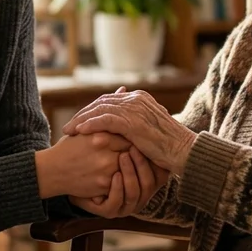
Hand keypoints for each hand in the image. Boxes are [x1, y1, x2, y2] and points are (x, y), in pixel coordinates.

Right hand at [34, 132, 130, 198]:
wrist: (52, 171)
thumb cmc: (69, 148)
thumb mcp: (85, 130)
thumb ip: (104, 123)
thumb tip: (124, 104)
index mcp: (101, 138)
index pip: (129, 135)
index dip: (131, 136)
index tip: (132, 137)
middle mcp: (106, 156)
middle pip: (133, 152)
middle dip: (135, 151)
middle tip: (135, 150)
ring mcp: (106, 174)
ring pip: (130, 169)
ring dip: (130, 166)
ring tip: (127, 162)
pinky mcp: (104, 187)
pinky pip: (122, 182)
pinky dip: (122, 178)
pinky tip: (117, 174)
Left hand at [63, 89, 197, 173]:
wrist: (184, 152)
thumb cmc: (168, 146)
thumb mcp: (149, 130)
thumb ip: (134, 123)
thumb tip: (119, 128)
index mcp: (139, 98)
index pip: (108, 101)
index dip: (91, 111)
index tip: (78, 123)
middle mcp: (136, 99)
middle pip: (101, 103)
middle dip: (82, 115)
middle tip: (67, 128)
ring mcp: (135, 109)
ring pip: (100, 110)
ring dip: (81, 120)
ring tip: (68, 131)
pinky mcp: (133, 122)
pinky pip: (105, 120)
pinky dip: (90, 124)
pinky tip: (80, 132)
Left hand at [70, 146, 169, 217]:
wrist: (61, 173)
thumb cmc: (87, 154)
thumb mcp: (109, 144)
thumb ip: (126, 141)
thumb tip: (145, 125)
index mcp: (140, 179)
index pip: (158, 173)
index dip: (156, 160)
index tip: (147, 141)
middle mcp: (136, 194)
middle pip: (150, 182)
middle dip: (144, 164)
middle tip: (134, 148)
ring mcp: (123, 204)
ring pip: (135, 193)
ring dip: (131, 174)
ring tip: (124, 157)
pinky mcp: (108, 211)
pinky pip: (116, 202)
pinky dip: (118, 189)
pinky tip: (115, 175)